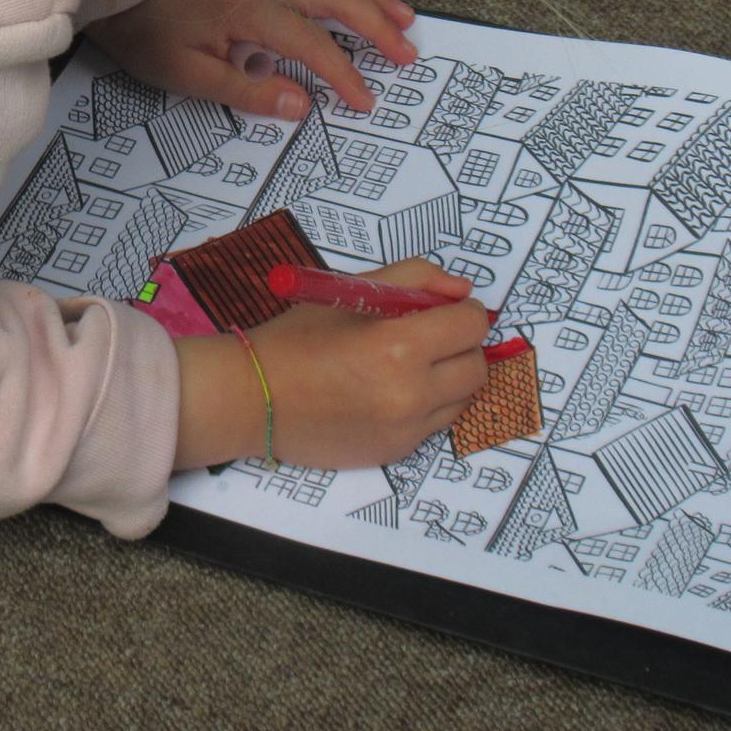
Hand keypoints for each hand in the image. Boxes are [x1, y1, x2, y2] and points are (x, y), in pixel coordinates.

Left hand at [85, 0, 417, 121]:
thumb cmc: (151, 34)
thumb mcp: (188, 76)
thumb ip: (247, 92)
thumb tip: (302, 105)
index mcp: (248, 8)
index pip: (312, 42)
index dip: (344, 73)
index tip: (366, 100)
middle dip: (378, 25)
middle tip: (407, 55)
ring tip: (404, 17)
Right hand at [219, 260, 493, 469]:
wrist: (254, 399)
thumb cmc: (296, 339)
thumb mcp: (351, 291)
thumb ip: (413, 278)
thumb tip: (460, 289)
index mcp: (399, 346)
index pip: (471, 325)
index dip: (461, 310)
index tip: (442, 308)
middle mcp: (411, 393)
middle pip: (476, 366)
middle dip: (460, 345)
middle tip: (428, 335)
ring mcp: (407, 429)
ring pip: (462, 399)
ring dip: (447, 377)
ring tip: (405, 365)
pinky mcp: (397, 452)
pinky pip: (435, 424)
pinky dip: (425, 405)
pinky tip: (387, 391)